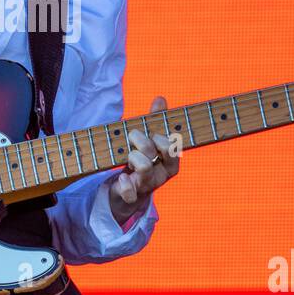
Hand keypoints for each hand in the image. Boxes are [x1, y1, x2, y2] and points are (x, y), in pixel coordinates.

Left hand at [108, 96, 179, 223]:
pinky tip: (122, 178)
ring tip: (128, 157)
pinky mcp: (133, 196)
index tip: (151, 134)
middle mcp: (162, 174)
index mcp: (171, 161)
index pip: (171, 146)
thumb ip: (156, 120)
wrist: (129, 188)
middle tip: (133, 139)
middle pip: (154, 152)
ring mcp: (148, 185)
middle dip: (140, 141)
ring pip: (144, 167)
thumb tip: (160, 98)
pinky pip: (130, 193)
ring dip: (132, 157)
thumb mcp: (150, 139)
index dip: (159, 137)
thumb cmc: (143, 158)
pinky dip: (124, 184)